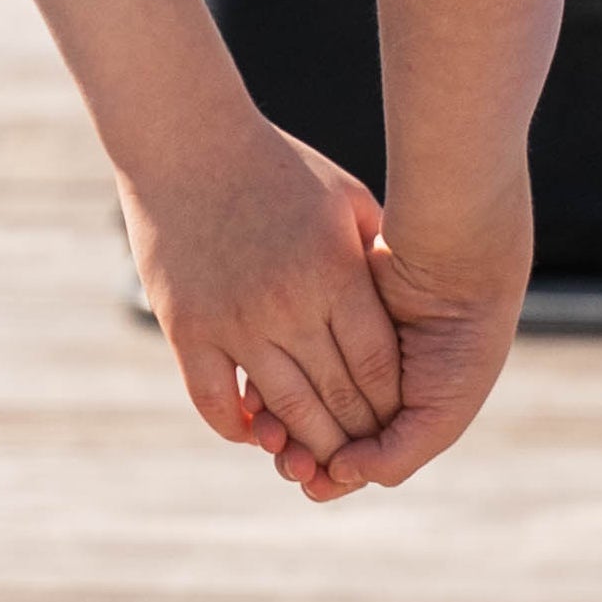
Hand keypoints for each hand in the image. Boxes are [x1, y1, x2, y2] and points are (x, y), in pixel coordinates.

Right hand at [123, 121, 398, 481]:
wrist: (188, 143)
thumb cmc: (278, 167)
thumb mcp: (346, 201)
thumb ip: (378, 254)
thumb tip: (414, 299)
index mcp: (335, 272)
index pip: (378, 364)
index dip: (393, 402)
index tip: (401, 419)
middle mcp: (287, 304)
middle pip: (335, 396)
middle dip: (357, 434)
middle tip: (366, 455)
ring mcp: (234, 320)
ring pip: (281, 409)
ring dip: (304, 443)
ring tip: (318, 458)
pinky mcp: (187, 328)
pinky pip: (214, 401)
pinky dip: (238, 427)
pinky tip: (256, 433)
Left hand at [261, 187, 530, 501]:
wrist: (459, 266)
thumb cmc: (462, 346)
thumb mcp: (440, 416)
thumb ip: (394, 457)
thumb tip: (335, 474)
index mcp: (399, 415)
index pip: (348, 460)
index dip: (326, 476)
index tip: (311, 480)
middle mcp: (366, 388)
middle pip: (314, 437)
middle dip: (295, 455)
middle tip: (288, 461)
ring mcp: (339, 352)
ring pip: (291, 402)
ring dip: (276, 424)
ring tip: (271, 431)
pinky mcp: (316, 319)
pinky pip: (280, 358)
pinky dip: (267, 381)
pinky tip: (260, 394)